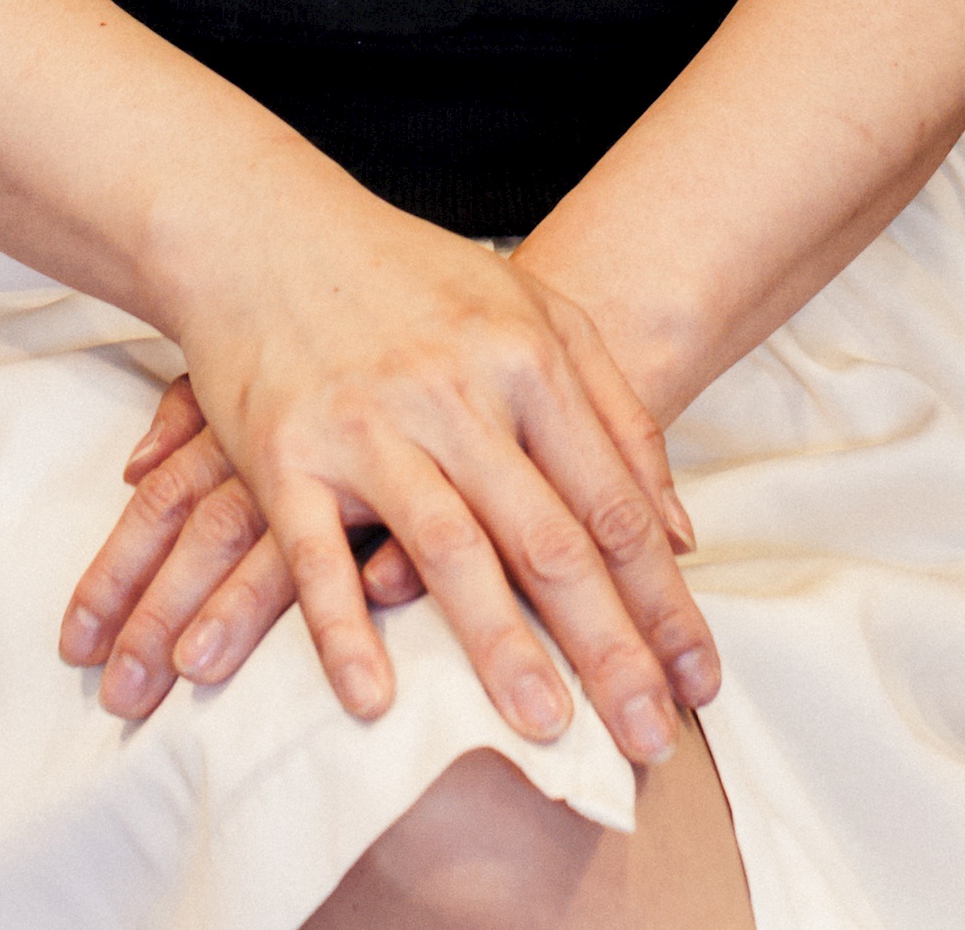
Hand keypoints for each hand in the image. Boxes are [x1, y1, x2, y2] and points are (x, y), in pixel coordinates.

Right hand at [57, 192, 716, 767]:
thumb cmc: (410, 280)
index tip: (699, 681)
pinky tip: (376, 701)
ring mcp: (369, 424)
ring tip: (548, 732)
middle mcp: (456, 393)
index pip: (612, 502)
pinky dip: (343, 630)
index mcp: (526, 358)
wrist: (265, 227)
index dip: (662, 599)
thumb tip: (679, 531)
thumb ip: (615, 412)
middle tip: (652, 738)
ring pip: (447, 549)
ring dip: (500, 648)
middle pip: (548, 538)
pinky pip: (318, 554)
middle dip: (608, 648)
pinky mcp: (287, 451)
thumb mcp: (533, 312)